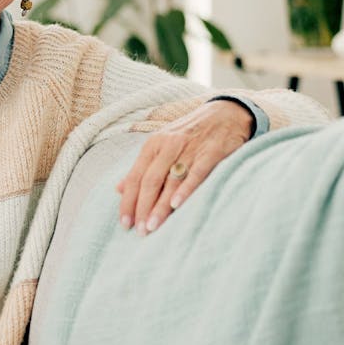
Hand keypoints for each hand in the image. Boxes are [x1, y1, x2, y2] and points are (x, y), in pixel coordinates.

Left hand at [116, 100, 252, 235]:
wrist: (225, 113)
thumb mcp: (161, 145)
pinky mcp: (211, 152)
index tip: (125, 223)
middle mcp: (168, 146)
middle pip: (150, 180)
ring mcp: (189, 148)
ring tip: (153, 226)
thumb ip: (142, 167)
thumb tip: (118, 188)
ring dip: (161, 206)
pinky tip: (177, 205)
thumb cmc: (189, 134)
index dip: (128, 201)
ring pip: (170, 180)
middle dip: (142, 207)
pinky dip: (186, 189)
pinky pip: (196, 172)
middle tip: (140, 231)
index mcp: (153, 145)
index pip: (135, 177)